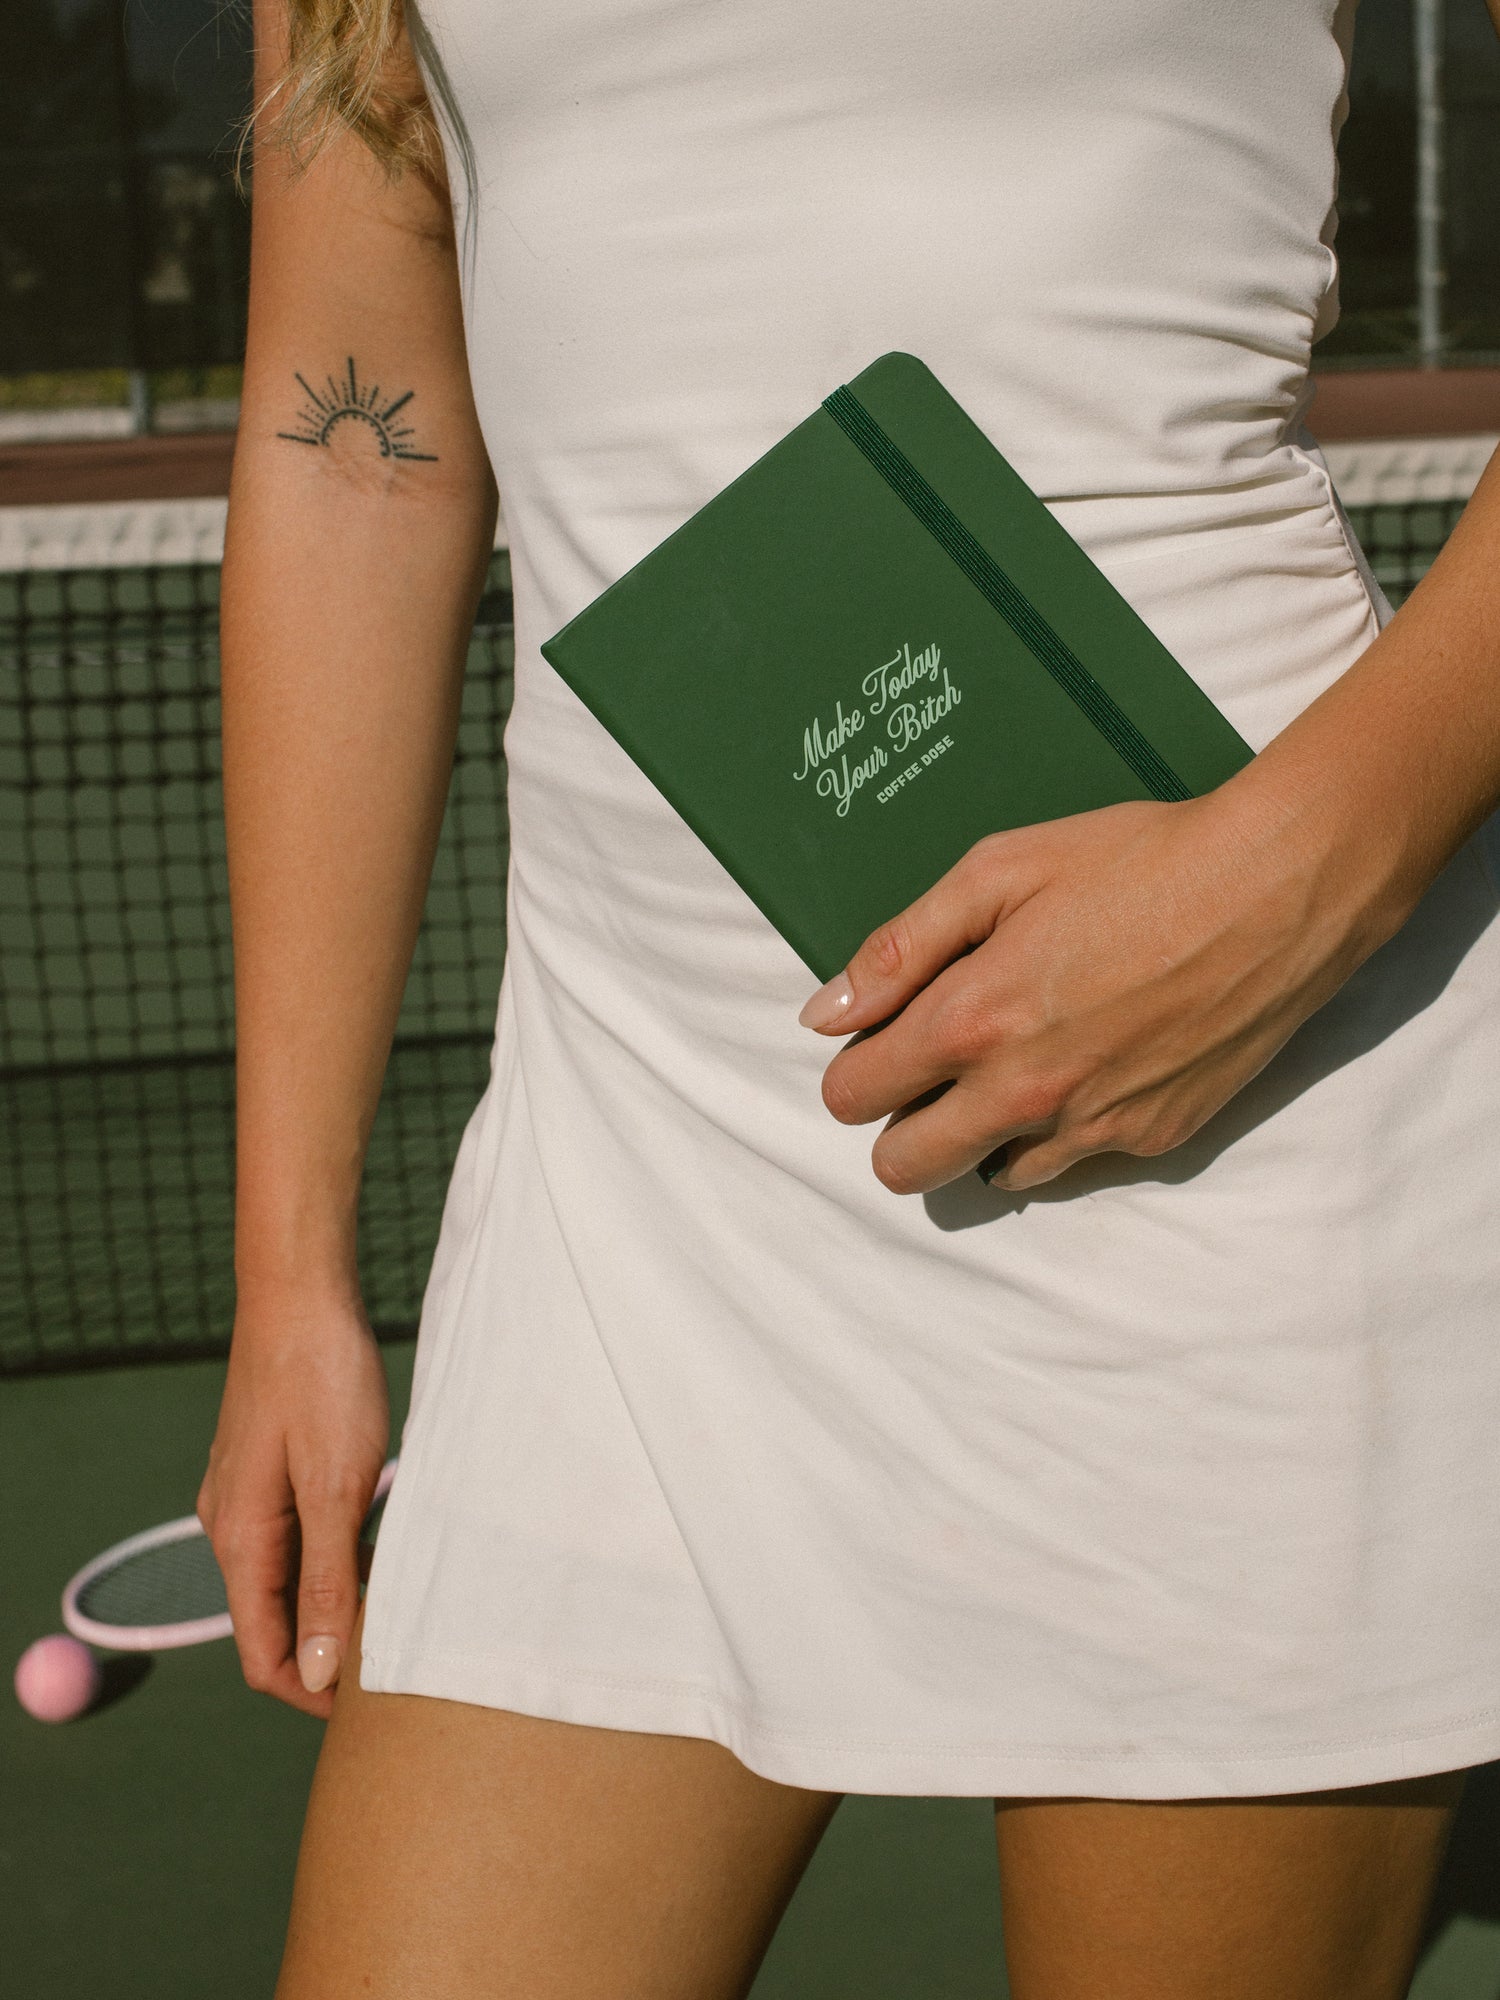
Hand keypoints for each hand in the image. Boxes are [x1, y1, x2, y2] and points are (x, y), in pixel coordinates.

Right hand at [197, 1286, 388, 1717]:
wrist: (301, 1295)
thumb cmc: (321, 1381)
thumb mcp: (335, 1486)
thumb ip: (326, 1581)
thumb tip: (319, 1671)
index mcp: (241, 1541)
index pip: (263, 1655)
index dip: (314, 1692)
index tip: (375, 1706)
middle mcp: (233, 1527)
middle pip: (273, 1624)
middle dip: (330, 1654)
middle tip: (400, 1661)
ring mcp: (248, 1498)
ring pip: (289, 1581)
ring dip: (338, 1604)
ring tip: (402, 1608)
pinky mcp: (270, 1472)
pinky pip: (298, 1540)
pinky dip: (336, 1559)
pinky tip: (383, 1549)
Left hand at [799, 784, 1402, 1193]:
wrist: (1278, 888)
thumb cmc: (1138, 860)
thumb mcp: (1000, 870)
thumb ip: (901, 946)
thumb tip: (827, 1014)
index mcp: (969, 1022)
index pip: (853, 1096)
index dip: (853, 1068)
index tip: (880, 1042)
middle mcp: (1021, 1092)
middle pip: (903, 1168)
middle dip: (899, 1126)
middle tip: (933, 1071)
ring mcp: (1089, 1127)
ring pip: (988, 1175)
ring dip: (981, 1134)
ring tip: (1020, 1063)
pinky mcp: (1151, 1140)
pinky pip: (1071, 1164)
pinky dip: (1061, 1131)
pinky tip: (1092, 1063)